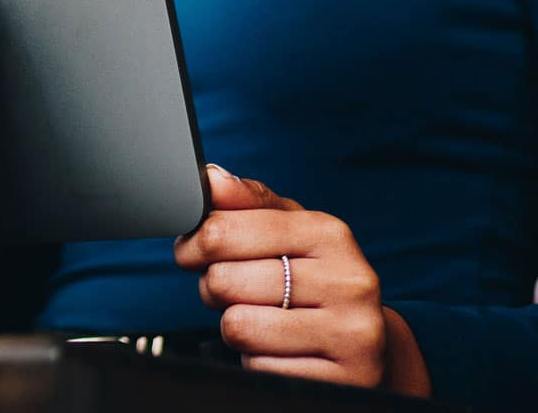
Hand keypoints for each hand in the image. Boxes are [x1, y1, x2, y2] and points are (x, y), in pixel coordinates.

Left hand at [174, 165, 428, 393]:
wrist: (368, 346)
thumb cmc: (315, 279)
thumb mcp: (289, 231)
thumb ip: (247, 202)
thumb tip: (211, 179)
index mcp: (328, 233)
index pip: (223, 230)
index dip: (193, 244)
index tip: (190, 252)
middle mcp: (348, 280)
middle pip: (224, 280)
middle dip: (213, 288)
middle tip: (231, 291)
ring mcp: (351, 333)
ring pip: (238, 326)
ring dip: (235, 327)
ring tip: (260, 320)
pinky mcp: (344, 380)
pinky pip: (260, 367)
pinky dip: (257, 361)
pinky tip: (281, 351)